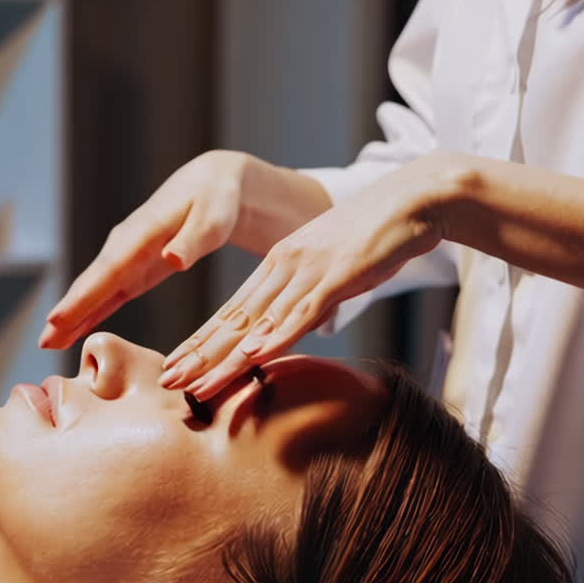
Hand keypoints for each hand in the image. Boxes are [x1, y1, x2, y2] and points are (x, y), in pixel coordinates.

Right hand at [39, 151, 331, 349]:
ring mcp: (126, 256)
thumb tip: (173, 260)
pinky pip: (106, 292)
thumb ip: (194, 239)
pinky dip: (90, 310)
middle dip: (69, 310)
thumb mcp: (215, 217)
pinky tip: (73, 330)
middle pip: (93, 281)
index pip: (110, 268)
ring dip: (72, 314)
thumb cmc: (217, 201)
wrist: (212, 184)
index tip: (60, 317)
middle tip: (44, 340)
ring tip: (48, 342)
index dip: (85, 295)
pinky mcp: (133, 268)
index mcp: (144, 232)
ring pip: (94, 288)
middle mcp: (126, 244)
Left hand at [159, 155, 454, 399]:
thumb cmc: (379, 237)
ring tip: (195, 383)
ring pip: (259, 321)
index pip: (232, 311)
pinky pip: (302, 310)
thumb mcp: (334, 270)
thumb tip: (297, 327)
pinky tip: (253, 355)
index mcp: (280, 265)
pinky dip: (277, 335)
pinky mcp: (339, 273)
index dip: (201, 342)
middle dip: (199, 355)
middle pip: (234, 319)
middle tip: (167, 382)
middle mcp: (285, 266)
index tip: (175, 367)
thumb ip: (311, 296)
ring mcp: (309, 269)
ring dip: (225, 357)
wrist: (416, 199)